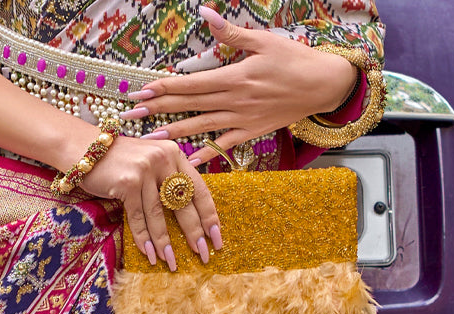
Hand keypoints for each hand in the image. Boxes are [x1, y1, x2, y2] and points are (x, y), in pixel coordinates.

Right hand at [78, 136, 221, 269]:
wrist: (84, 148)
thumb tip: (187, 213)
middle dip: (194, 233)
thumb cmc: (119, 161)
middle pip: (183, 204)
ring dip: (165, 243)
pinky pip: (138, 217)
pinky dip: (144, 238)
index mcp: (174, 154)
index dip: (209, 215)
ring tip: (172, 263)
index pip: (199, 189)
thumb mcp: (150, 163)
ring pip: (159, 215)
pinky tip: (150, 255)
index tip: (216, 237)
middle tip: (203, 255)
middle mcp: (163, 159)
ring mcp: (145, 170)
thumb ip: (167, 180)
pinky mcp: (127, 182)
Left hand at [124, 4, 357, 165]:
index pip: (191, 83)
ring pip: (200, 126)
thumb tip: (205, 14)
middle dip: (157, 110)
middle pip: (189, 105)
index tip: (141, 92)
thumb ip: (230, 33)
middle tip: (131, 116)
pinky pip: (223, 145)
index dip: (164, 88)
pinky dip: (205, 153)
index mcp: (234, 76)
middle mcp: (234, 101)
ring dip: (173, 132)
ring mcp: (241, 120)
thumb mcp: (263, 40)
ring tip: (148, 138)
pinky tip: (186, 159)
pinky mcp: (251, 132)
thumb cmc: (294, 58)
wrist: (322, 85)